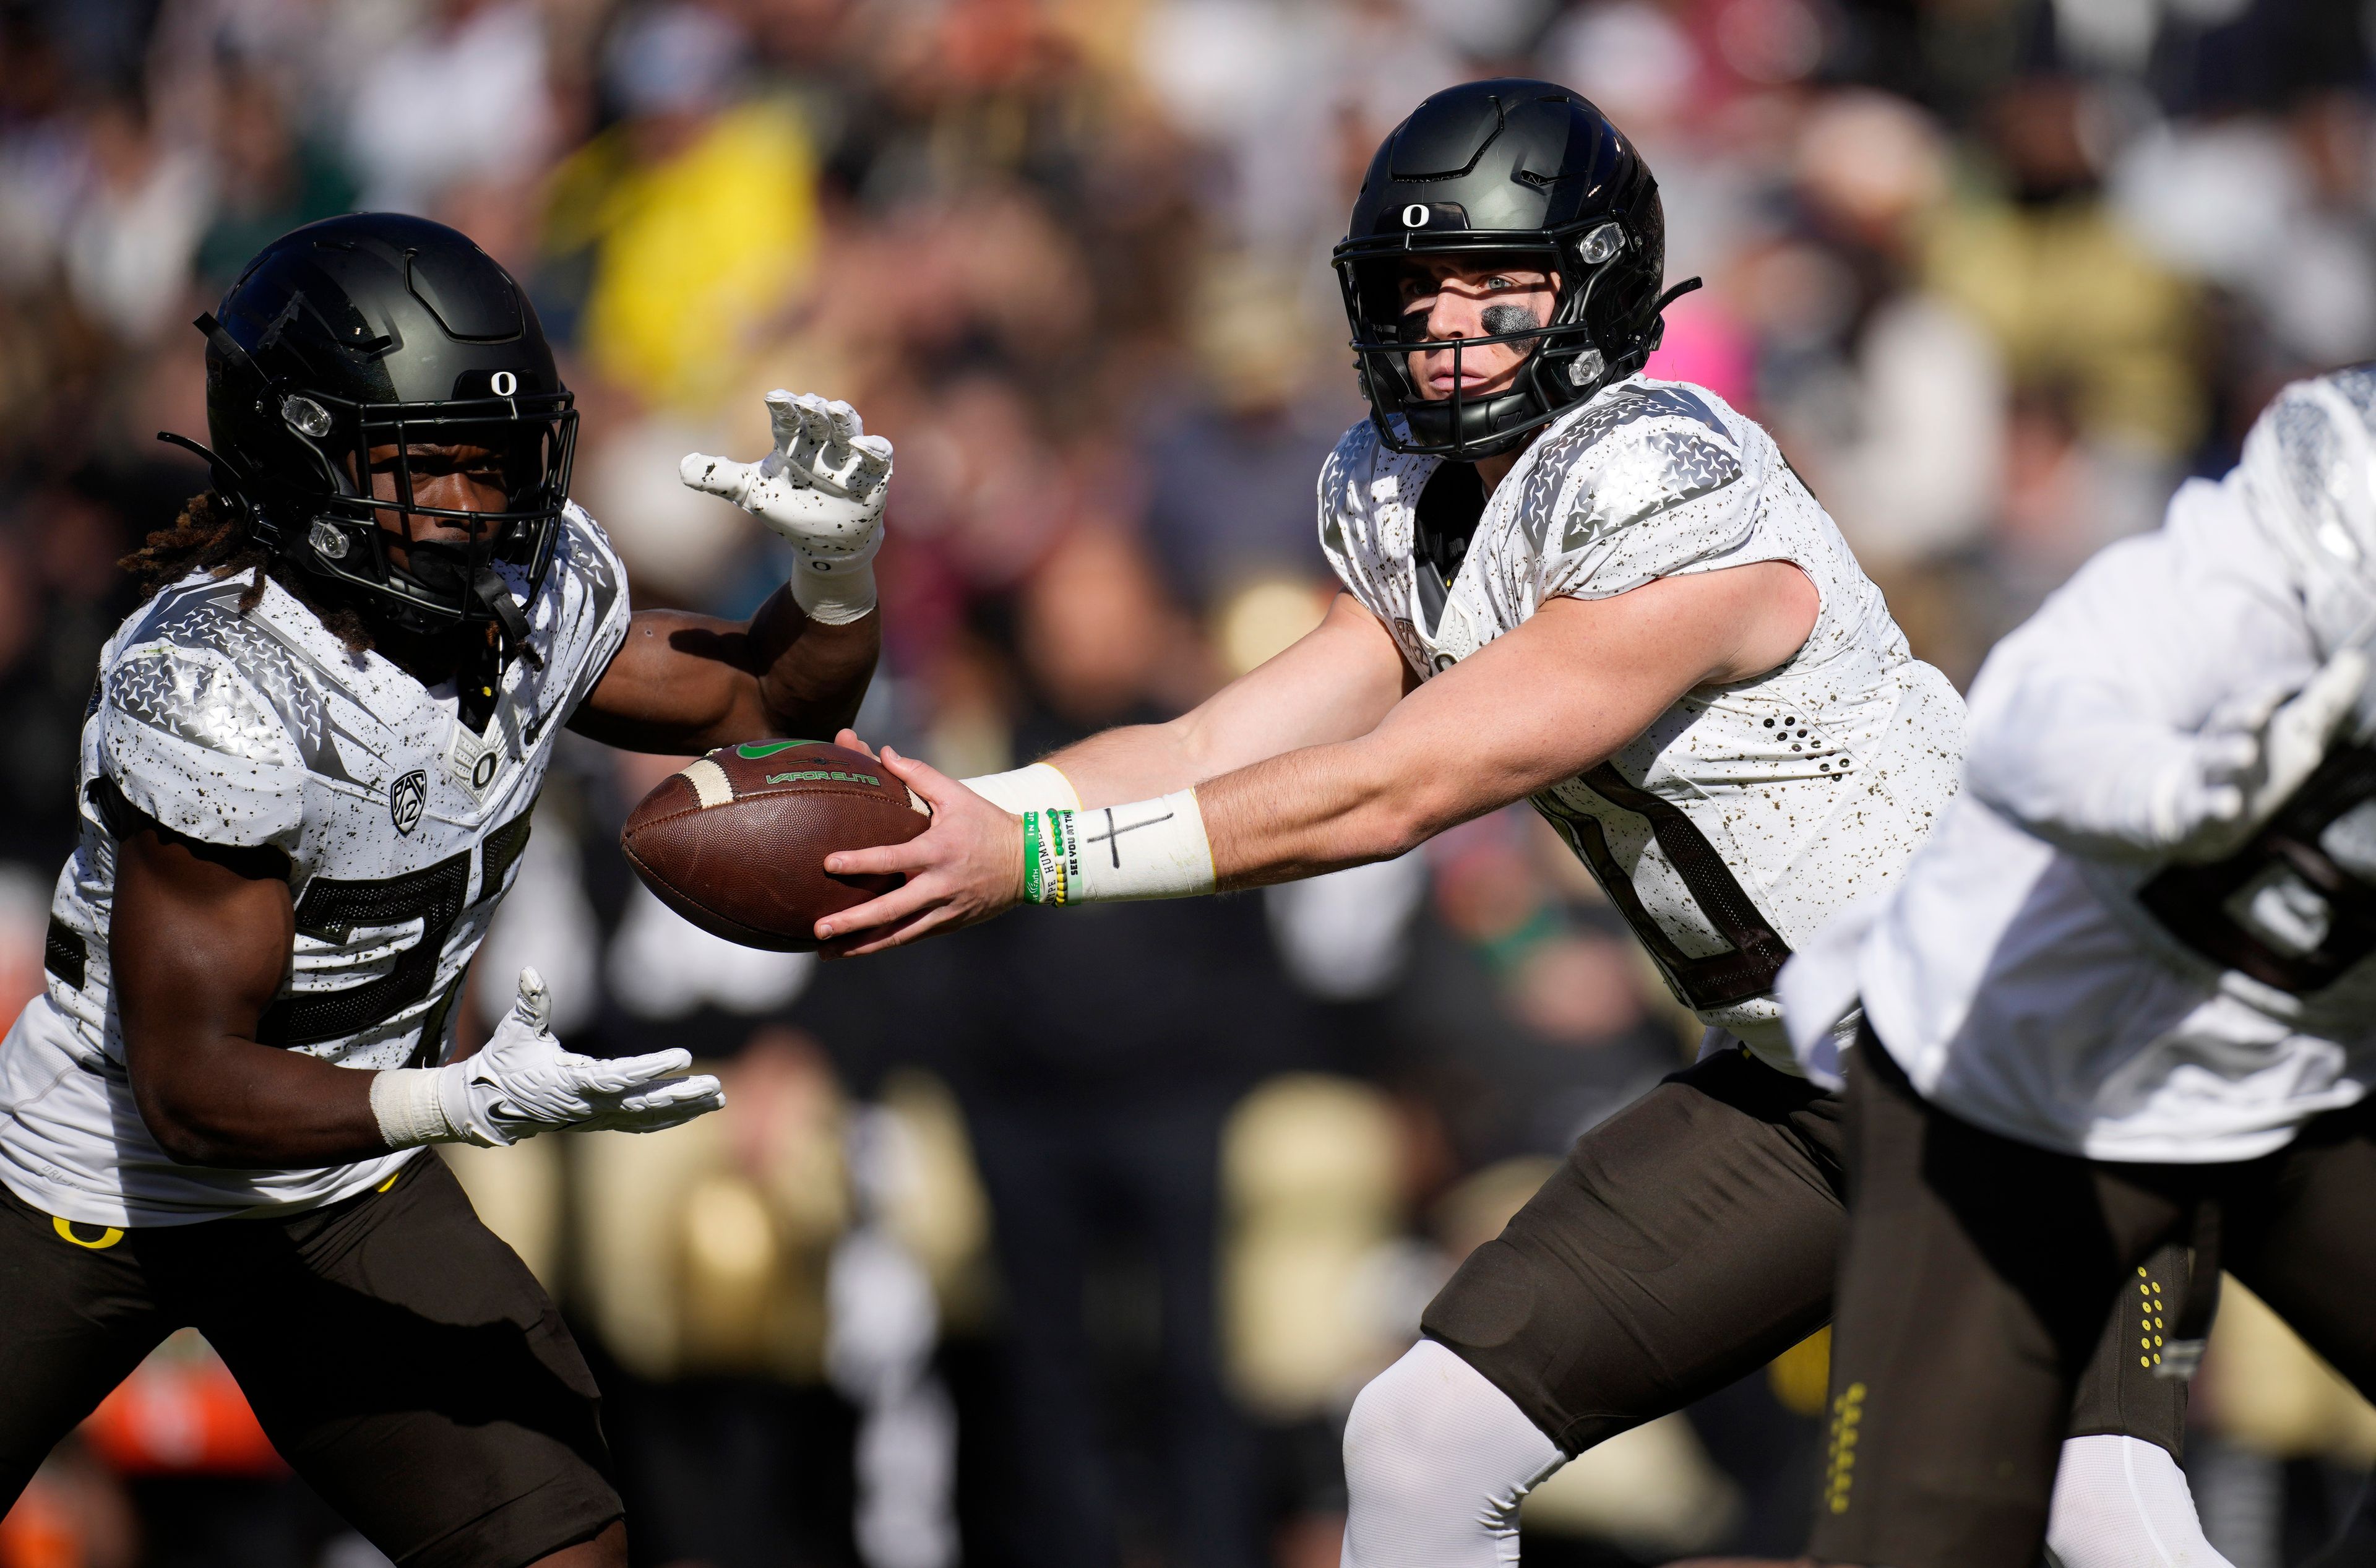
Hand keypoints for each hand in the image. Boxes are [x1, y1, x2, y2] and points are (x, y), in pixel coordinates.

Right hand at [439, 968, 724, 1145]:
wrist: (488, 1104)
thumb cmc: (504, 1062)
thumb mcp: (514, 1031)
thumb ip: (529, 1004)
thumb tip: (529, 972)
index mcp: (571, 1082)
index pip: (619, 1076)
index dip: (652, 1068)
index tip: (683, 1057)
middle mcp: (588, 1106)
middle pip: (644, 1103)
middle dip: (682, 1095)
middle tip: (716, 1086)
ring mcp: (595, 1118)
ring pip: (647, 1117)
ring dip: (684, 1109)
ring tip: (718, 1097)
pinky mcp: (598, 1121)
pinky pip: (639, 1123)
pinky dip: (668, 1119)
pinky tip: (693, 1112)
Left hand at [681, 392, 891, 623]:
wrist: (824, 544)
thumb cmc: (787, 509)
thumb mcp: (750, 494)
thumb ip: (719, 478)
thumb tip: (682, 467)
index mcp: (793, 442)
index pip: (788, 418)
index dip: (784, 406)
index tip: (775, 397)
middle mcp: (821, 444)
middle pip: (820, 419)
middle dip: (815, 409)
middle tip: (808, 402)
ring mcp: (848, 460)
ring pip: (849, 430)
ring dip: (844, 420)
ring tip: (837, 409)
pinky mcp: (873, 477)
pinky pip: (877, 458)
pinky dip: (873, 449)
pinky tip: (865, 445)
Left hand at [812, 731, 1026, 955]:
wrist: (1029, 863)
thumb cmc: (987, 823)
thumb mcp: (957, 794)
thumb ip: (918, 774)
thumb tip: (883, 751)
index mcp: (937, 851)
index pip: (892, 859)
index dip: (860, 862)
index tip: (828, 864)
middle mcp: (939, 886)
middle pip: (890, 910)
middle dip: (853, 922)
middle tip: (819, 929)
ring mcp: (944, 910)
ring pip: (898, 934)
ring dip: (862, 945)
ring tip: (829, 953)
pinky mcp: (949, 924)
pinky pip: (912, 936)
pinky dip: (884, 945)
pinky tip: (857, 950)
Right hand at [2157, 648, 2368, 861]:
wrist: (2194, 805)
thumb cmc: (2252, 762)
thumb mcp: (2287, 730)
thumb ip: (2322, 699)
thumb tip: (2355, 661)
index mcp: (2241, 718)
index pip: (2257, 694)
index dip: (2280, 685)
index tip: (2310, 676)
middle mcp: (2222, 739)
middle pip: (2229, 720)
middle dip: (2244, 712)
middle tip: (2262, 707)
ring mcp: (2209, 773)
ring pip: (2215, 759)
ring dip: (2229, 753)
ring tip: (2246, 751)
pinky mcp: (2200, 807)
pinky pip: (2207, 805)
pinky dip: (2217, 804)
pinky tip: (2230, 804)